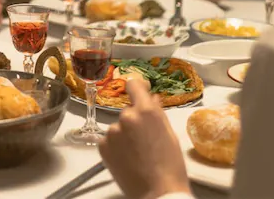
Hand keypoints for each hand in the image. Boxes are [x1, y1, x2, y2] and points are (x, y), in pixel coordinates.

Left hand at [98, 79, 191, 198]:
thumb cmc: (170, 166)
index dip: (137, 87)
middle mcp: (126, 116)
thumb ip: (157, 113)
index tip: (139, 90)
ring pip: (118, 127)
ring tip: (138, 154)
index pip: (134, 85)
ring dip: (125, 135)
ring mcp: (112, 131)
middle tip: (146, 140)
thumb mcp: (169, 135)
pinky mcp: (102, 145)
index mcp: (146, 111)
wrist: (158, 193)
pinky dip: (116, 146)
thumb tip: (152, 98)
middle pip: (128, 111)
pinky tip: (128, 159)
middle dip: (135, 121)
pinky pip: (109, 140)